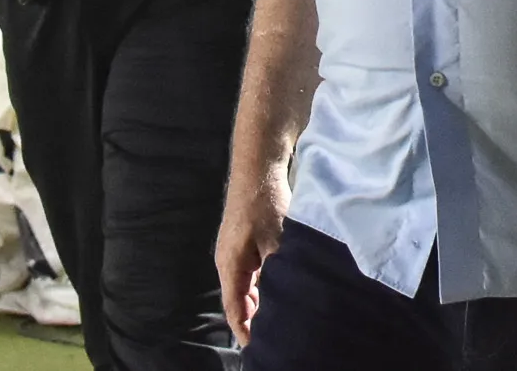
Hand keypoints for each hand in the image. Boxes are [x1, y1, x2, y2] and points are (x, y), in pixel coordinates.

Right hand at [216, 163, 288, 343]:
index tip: (262, 350)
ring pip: (246, 287)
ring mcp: (234, 250)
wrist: (258, 165)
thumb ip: (279, 275)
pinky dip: (264, 286)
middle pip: (239, 302)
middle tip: (277, 339)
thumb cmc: (266, 202)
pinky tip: (281, 290)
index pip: (235, 311)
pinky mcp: (244, 241)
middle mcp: (227, 261)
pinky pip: (251, 273)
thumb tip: (288, 304)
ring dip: (261, 303)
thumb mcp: (278, 242)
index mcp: (230, 266)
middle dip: (256, 322)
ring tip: (281, 320)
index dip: (247, 333)